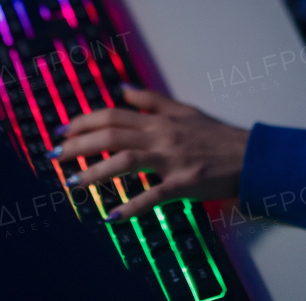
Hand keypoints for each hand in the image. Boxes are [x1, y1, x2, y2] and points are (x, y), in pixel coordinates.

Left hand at [52, 86, 248, 220]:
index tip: (62, 131)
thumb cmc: (216, 136)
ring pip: (125, 161)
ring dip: (95, 173)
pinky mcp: (185, 183)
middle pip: (111, 135)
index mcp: (159, 120)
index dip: (84, 121)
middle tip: (55, 156)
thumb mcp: (183, 110)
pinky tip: (112, 216)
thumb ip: (151, 100)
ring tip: (72, 183)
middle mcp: (161, 135)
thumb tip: (122, 88)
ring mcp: (172, 159)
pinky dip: (132, 207)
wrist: (249, 155)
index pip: (113, 115)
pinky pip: (154, 195)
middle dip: (79, 145)